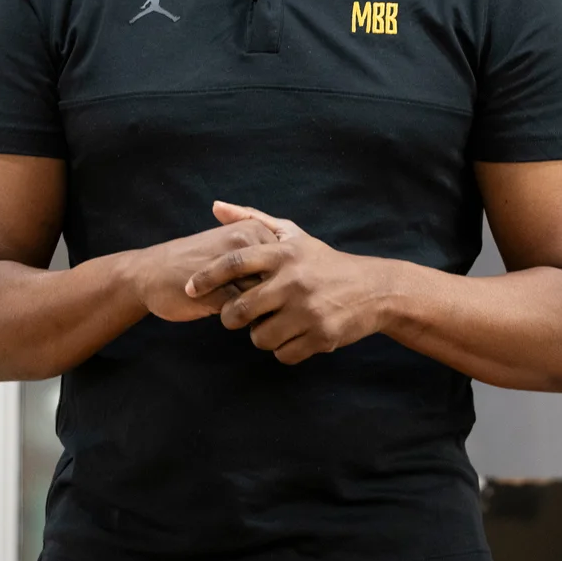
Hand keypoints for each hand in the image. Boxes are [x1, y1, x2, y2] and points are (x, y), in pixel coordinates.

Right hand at [124, 219, 276, 322]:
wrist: (148, 274)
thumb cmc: (192, 264)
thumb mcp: (230, 250)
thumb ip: (261, 258)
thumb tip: (295, 283)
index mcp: (252, 229)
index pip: (290, 263)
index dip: (286, 283)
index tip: (274, 292)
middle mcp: (246, 241)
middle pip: (283, 280)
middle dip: (277, 298)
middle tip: (262, 307)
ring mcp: (233, 265)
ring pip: (266, 298)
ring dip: (260, 311)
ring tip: (244, 311)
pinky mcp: (219, 290)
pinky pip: (245, 313)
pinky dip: (242, 321)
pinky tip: (228, 317)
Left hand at [184, 201, 395, 363]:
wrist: (373, 290)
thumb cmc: (324, 262)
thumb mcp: (293, 235)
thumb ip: (253, 219)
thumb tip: (215, 206)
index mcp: (284, 254)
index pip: (234, 264)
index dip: (206, 277)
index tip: (189, 287)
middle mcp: (294, 281)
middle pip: (239, 311)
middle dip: (230, 317)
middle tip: (235, 315)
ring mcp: (308, 311)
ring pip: (259, 337)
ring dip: (260, 335)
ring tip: (272, 323)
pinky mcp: (321, 336)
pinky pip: (283, 354)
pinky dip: (284, 349)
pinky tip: (293, 335)